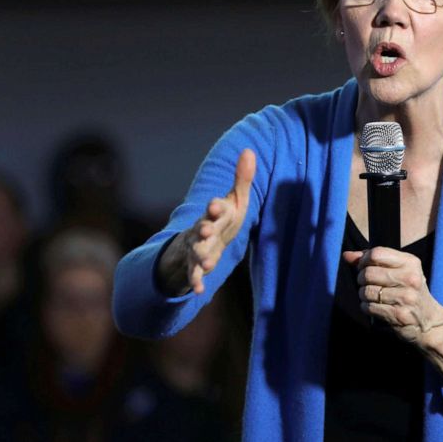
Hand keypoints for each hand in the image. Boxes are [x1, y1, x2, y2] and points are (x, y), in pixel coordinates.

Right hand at [182, 148, 255, 294]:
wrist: (200, 241)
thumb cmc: (222, 218)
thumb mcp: (234, 200)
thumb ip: (241, 179)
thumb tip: (249, 150)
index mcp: (214, 213)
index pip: (214, 208)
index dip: (215, 207)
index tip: (216, 205)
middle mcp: (202, 229)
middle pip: (201, 229)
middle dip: (203, 229)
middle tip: (205, 229)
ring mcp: (197, 248)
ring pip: (196, 252)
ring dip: (200, 257)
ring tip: (207, 263)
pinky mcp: (195, 266)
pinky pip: (193, 275)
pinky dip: (196, 282)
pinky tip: (199, 291)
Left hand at [343, 246, 442, 346]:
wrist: (429, 321)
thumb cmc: (409, 292)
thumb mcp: (398, 270)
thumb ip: (372, 260)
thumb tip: (347, 255)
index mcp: (411, 262)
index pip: (377, 253)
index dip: (364, 260)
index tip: (364, 267)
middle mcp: (411, 278)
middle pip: (369, 273)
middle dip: (361, 279)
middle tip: (366, 284)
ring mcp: (407, 297)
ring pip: (367, 291)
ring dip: (363, 295)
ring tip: (371, 297)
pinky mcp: (400, 315)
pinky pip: (370, 308)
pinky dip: (366, 307)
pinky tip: (375, 307)